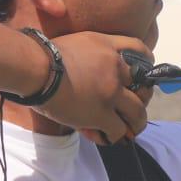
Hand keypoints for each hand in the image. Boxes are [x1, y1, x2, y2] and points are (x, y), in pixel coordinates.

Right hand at [35, 33, 154, 145]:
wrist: (34, 68)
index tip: (142, 74)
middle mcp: (115, 68)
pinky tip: (105, 137)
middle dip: (143, 99)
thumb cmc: (43, 55)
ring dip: (136, 123)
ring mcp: (111, 92)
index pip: (139, 49)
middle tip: (134, 109)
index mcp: (107, 46)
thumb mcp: (75, 43)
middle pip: (145, 85)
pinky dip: (114, 136)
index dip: (146, 63)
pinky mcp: (101, 113)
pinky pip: (119, 130)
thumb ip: (91, 53)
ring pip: (138, 112)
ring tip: (130, 130)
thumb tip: (91, 70)